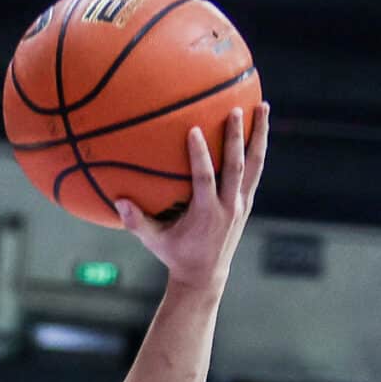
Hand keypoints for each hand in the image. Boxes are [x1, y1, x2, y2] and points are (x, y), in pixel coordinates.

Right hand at [118, 102, 269, 289]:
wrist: (205, 275)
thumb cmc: (175, 255)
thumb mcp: (155, 241)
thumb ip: (137, 222)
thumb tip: (117, 201)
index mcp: (207, 214)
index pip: (205, 180)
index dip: (200, 155)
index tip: (194, 130)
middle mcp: (229, 207)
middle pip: (236, 167)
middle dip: (236, 138)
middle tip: (236, 109)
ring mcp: (241, 204)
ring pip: (254, 165)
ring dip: (259, 135)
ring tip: (263, 106)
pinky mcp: (246, 202)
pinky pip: (255, 170)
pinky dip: (258, 147)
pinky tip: (259, 127)